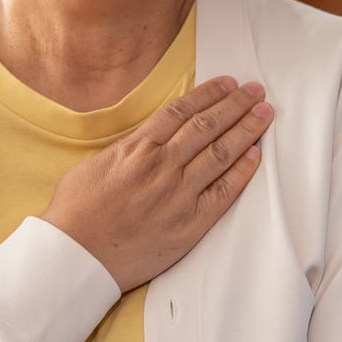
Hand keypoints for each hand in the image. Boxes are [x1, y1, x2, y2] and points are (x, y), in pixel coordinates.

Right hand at [44, 76, 272, 291]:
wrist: (77, 258)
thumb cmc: (77, 213)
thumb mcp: (97, 164)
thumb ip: (128, 147)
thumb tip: (151, 135)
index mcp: (136, 148)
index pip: (182, 110)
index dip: (209, 93)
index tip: (228, 84)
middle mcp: (161, 166)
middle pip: (207, 125)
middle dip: (235, 104)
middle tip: (256, 91)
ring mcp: (178, 195)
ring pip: (220, 153)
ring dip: (246, 130)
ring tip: (264, 113)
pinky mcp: (190, 224)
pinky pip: (224, 192)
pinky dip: (242, 172)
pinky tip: (256, 155)